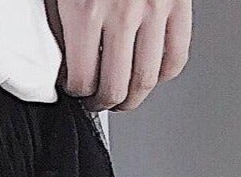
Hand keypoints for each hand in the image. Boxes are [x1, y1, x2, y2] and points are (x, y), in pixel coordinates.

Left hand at [45, 0, 191, 112]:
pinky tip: (150, 74)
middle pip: (115, 88)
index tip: (75, 90)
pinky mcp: (179, 3)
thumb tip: (64, 60)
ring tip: (123, 96)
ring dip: (133, 97)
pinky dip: (162, 74)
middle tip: (98, 102)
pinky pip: (176, 56)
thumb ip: (62, 23)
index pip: (82, 79)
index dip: (76, 93)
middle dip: (104, 103)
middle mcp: (122, 13)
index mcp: (85, 10)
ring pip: (146, 79)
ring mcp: (154, 9)